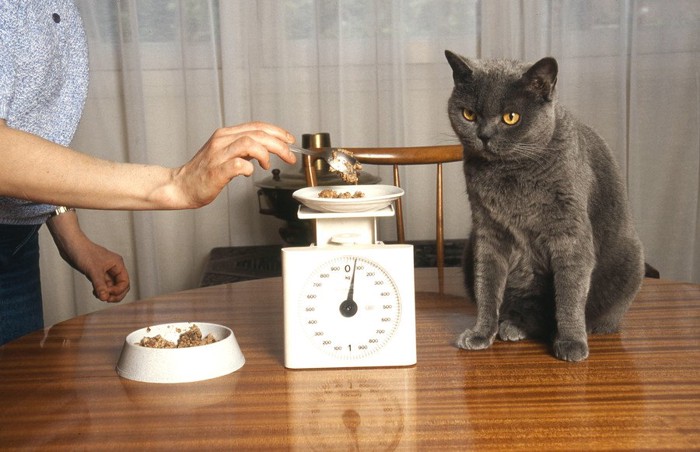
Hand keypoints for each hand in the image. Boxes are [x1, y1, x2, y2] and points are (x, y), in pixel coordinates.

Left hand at [70, 240, 129, 302]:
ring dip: (106, 293)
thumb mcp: (93, 271)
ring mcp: (105, 271)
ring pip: (111, 286)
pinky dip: (100, 290)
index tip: (108, 295)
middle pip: (121, 286)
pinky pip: (103, 285)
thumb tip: (104, 298)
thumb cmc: (84, 252)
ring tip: (98, 295)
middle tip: (105, 299)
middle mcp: (113, 268)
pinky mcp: (96, 273)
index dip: (118, 291)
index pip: (125, 282)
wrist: (70, 245)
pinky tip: (94, 292)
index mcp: (117, 264)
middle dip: (115, 294)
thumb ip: (100, 285)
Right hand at [169, 121, 296, 207]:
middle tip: (289, 155)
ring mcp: (218, 155)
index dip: (277, 132)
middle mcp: (222, 141)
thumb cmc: (204, 173)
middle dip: (279, 144)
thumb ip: (244, 149)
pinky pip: (238, 165)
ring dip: (265, 153)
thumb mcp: (226, 153)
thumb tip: (265, 148)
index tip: (289, 140)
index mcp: (226, 134)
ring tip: (268, 164)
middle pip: (257, 134)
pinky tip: (250, 172)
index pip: (257, 126)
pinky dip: (249, 168)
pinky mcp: (216, 171)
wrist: (182, 186)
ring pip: (249, 143)